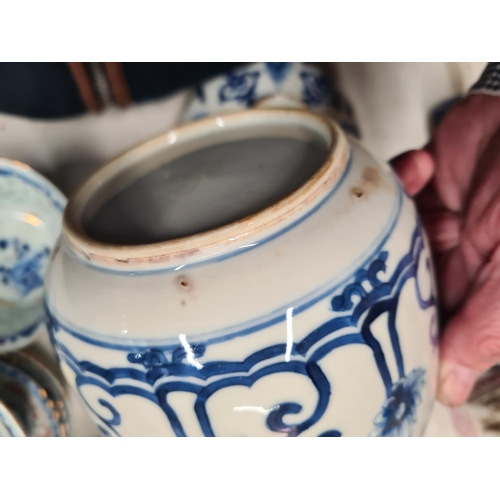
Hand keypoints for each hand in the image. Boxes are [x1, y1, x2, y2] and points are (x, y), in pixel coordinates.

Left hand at [391, 93, 499, 406]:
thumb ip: (488, 326)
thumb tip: (452, 385)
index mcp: (488, 293)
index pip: (442, 330)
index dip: (410, 333)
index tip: (377, 332)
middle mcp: (461, 265)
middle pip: (404, 290)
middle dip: (391, 276)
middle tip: (382, 266)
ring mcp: (437, 228)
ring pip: (389, 246)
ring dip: (400, 225)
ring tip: (430, 207)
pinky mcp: (420, 193)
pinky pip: (389, 199)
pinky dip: (399, 181)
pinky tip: (424, 168)